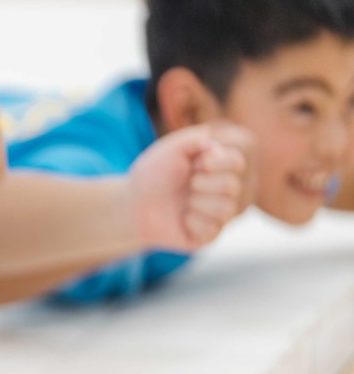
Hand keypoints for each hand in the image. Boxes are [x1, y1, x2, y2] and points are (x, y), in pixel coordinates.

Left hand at [128, 122, 252, 250]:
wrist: (133, 205)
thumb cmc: (155, 174)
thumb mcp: (173, 148)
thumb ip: (196, 138)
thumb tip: (215, 144)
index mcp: (226, 166)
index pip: (240, 160)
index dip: (214, 161)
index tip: (195, 163)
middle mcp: (231, 190)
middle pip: (233, 185)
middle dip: (202, 182)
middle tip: (188, 183)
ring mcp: (223, 214)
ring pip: (227, 208)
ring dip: (197, 201)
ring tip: (186, 201)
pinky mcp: (211, 235)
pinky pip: (212, 228)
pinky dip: (191, 220)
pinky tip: (183, 218)